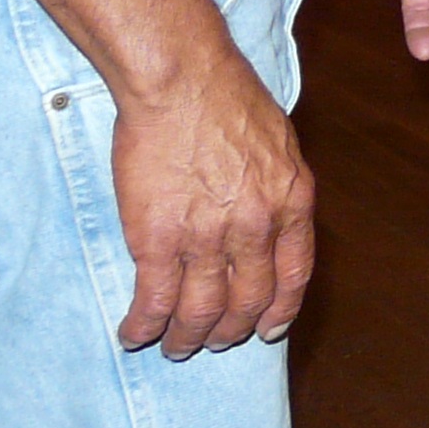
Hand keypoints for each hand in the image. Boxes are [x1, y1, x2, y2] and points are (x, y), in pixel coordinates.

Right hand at [108, 48, 314, 355]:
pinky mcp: (156, 239)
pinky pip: (154, 300)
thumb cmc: (228, 97)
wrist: (182, 80)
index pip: (293, 274)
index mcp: (291, 201)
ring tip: (176, 346)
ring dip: (187, 338)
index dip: (280, 309)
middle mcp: (255, 227)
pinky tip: (135, 333)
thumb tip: (273, 214)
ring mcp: (205, 237)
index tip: (269, 329)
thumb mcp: (279, 142)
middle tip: (215, 341)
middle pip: (248, 301)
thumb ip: (277, 186)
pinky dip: (144, 325)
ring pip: (200, 311)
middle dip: (231, 330)